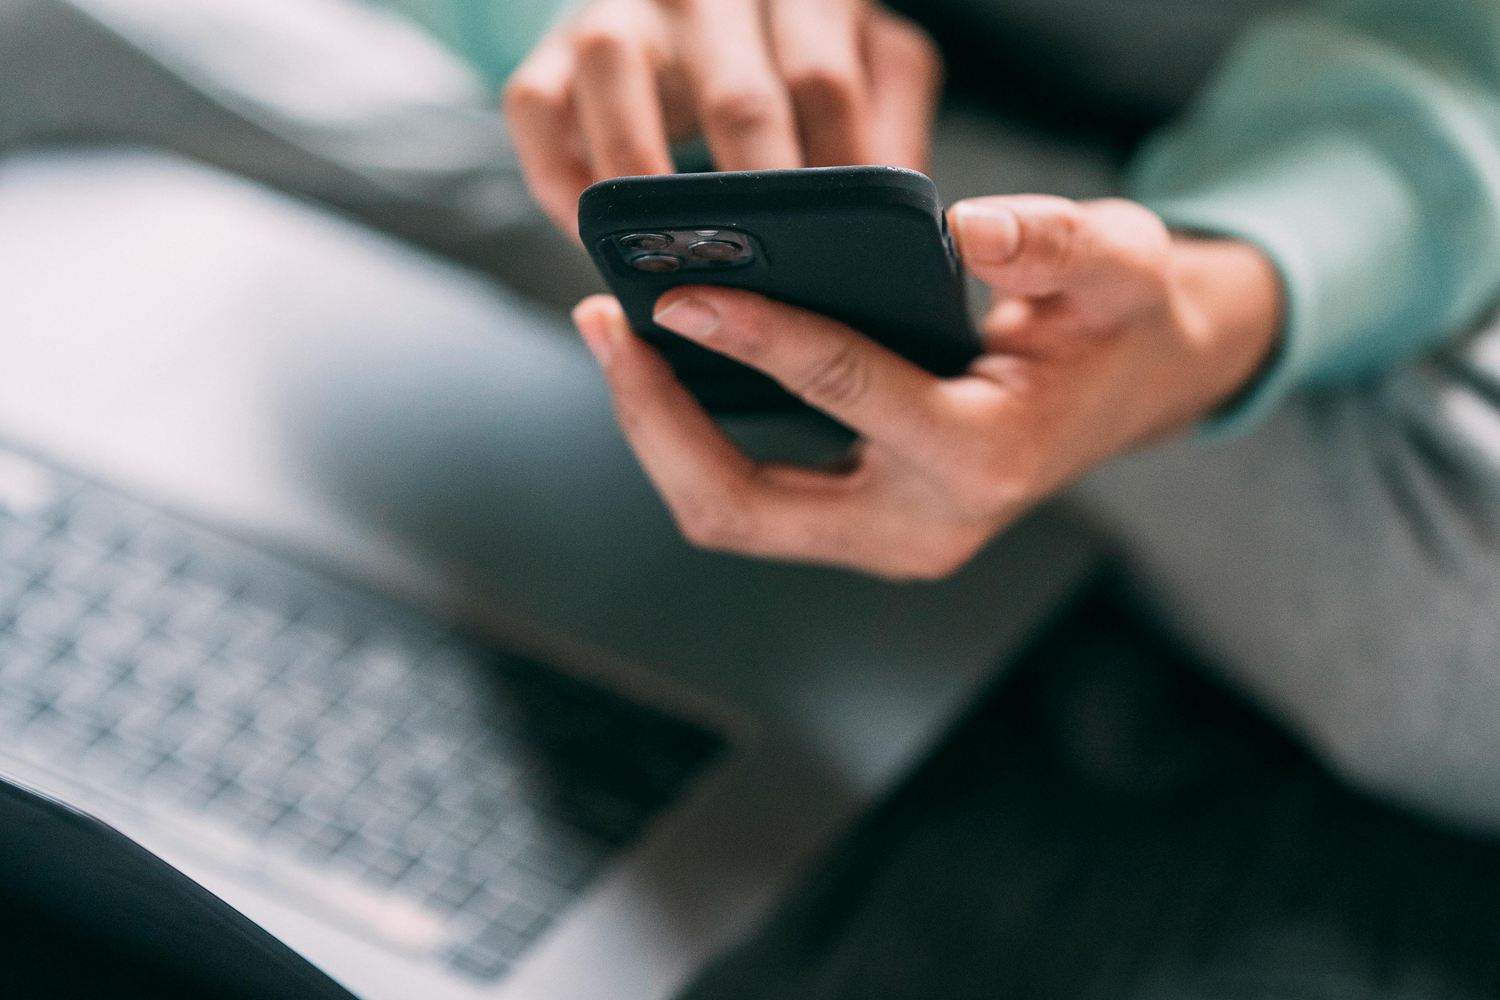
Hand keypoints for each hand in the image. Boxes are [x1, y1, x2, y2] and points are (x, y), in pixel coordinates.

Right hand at [503, 0, 941, 235]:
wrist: (699, 10)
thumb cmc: (795, 56)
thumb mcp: (867, 67)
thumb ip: (891, 128)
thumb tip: (911, 227)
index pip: (825, 83)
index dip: (833, 177)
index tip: (842, 253)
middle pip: (737, 94)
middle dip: (754, 202)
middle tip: (769, 281)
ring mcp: (623, 11)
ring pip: (617, 73)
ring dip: (644, 180)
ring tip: (670, 259)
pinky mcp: (553, 49)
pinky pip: (536, 105)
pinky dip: (559, 175)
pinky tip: (590, 233)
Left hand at [572, 195, 1282, 579]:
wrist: (1133, 390)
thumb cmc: (1118, 324)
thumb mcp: (1120, 263)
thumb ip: (1058, 243)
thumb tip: (969, 229)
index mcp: (984, 458)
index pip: (844, 391)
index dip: (754, 336)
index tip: (678, 291)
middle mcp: (922, 526)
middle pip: (743, 506)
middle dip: (657, 420)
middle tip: (604, 324)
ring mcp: (885, 542)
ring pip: (730, 516)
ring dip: (660, 435)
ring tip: (616, 339)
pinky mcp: (859, 529)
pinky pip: (749, 502)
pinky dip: (694, 442)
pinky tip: (667, 368)